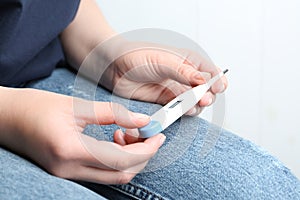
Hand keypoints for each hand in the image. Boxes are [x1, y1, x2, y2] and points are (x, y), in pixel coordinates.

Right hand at [0, 88, 164, 183]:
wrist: (7, 118)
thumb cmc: (36, 107)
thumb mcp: (77, 106)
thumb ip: (113, 114)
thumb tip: (142, 120)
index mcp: (70, 150)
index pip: (122, 160)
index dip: (146, 149)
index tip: (158, 136)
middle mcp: (69, 169)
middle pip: (121, 173)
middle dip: (142, 155)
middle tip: (149, 134)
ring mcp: (67, 175)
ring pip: (113, 175)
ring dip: (129, 158)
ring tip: (129, 133)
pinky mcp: (67, 172)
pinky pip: (101, 172)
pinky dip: (115, 159)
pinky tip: (115, 140)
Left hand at [102, 42, 227, 115]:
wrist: (116, 68)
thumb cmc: (137, 57)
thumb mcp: (163, 61)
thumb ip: (184, 71)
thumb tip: (203, 81)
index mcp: (187, 61)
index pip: (210, 71)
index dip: (217, 80)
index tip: (218, 88)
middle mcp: (184, 75)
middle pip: (205, 89)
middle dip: (208, 95)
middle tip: (203, 99)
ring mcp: (176, 89)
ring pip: (195, 101)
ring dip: (197, 105)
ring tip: (194, 106)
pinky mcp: (166, 101)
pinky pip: (180, 109)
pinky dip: (185, 112)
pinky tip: (184, 111)